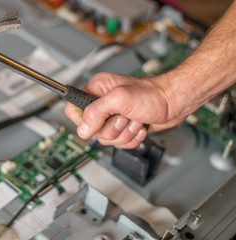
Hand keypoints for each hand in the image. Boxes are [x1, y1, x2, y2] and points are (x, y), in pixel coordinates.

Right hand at [64, 72, 183, 147]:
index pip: (73, 109)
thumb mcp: (120, 99)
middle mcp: (102, 103)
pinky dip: (131, 138)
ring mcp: (112, 116)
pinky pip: (118, 143)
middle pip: (91, 129)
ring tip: (134, 120)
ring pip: (106, 139)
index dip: (84, 120)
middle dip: (112, 129)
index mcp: (96, 90)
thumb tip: (83, 129)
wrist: (175, 102)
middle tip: (124, 117)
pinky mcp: (123, 127)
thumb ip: (97, 111)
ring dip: (124, 134)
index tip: (99, 121)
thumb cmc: (153, 94)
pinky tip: (138, 126)